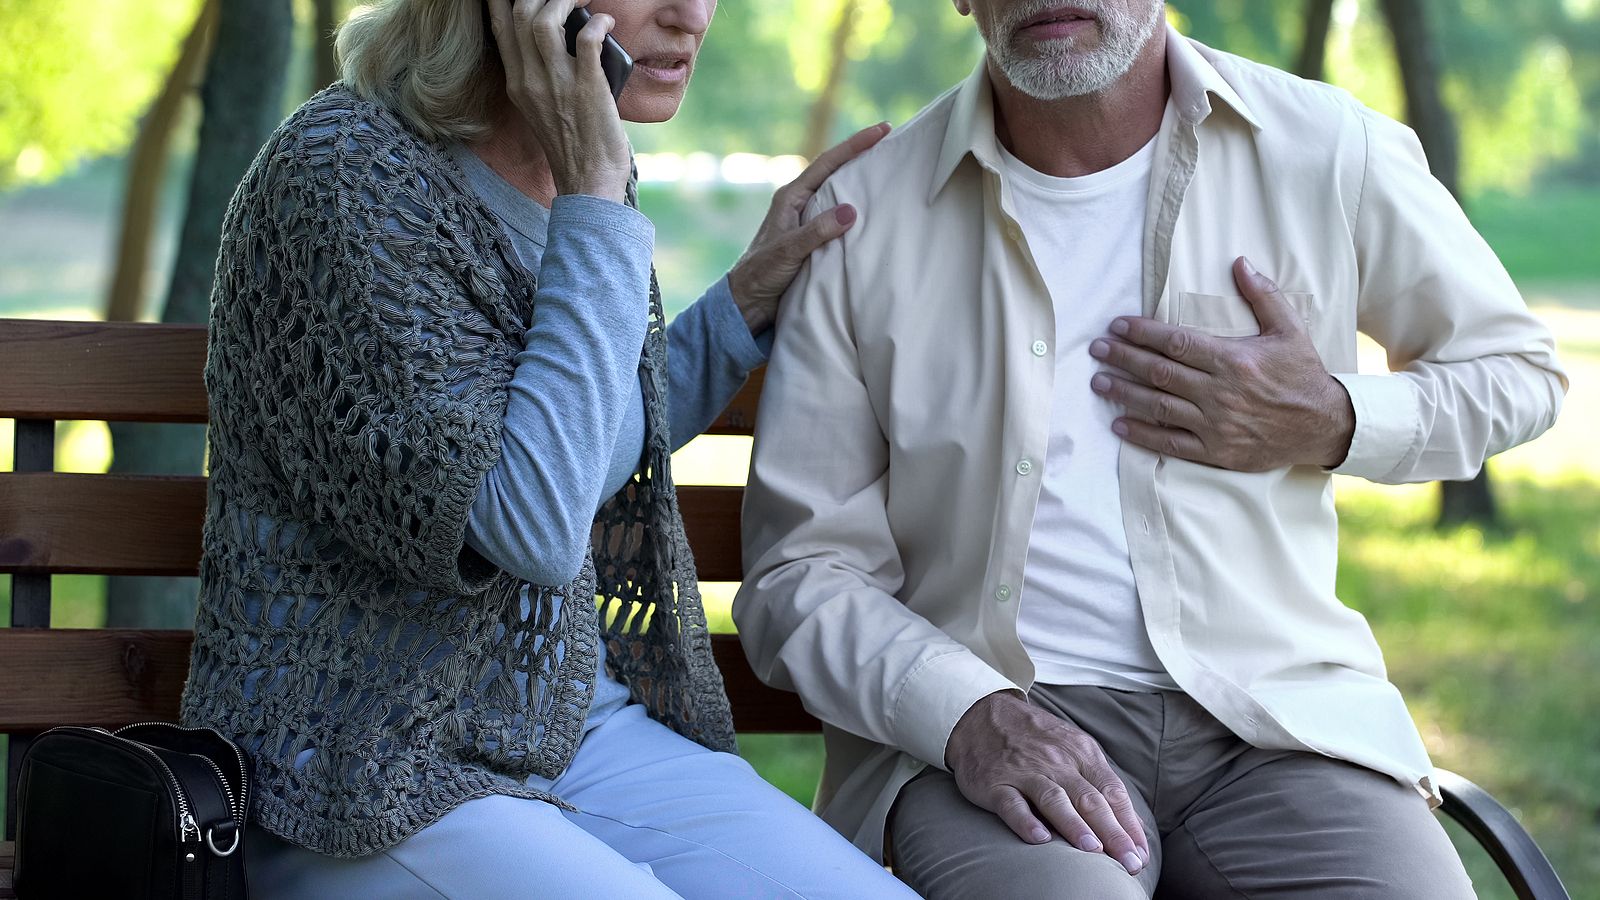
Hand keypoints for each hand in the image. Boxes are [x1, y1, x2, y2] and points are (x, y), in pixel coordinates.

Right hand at [487, 0, 631, 201]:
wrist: (589, 181)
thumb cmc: (574, 146)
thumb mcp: (543, 109)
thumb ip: (542, 77)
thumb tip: (562, 41)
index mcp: (518, 84)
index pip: (500, 27)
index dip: (503, 0)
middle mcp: (531, 81)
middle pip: (521, 15)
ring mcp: (558, 84)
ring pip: (546, 21)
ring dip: (564, 1)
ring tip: (581, 0)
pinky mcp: (587, 87)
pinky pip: (587, 40)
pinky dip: (599, 23)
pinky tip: (607, 22)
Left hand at [726, 123, 891, 333]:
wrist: (749, 301)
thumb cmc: (761, 273)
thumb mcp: (789, 250)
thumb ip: (817, 231)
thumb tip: (851, 210)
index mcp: (791, 197)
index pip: (828, 163)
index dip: (855, 145)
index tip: (882, 130)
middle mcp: (800, 203)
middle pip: (836, 172)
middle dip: (862, 156)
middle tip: (891, 142)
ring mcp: (807, 220)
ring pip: (839, 194)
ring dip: (861, 183)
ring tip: (888, 172)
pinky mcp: (813, 239)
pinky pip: (839, 218)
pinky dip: (857, 211)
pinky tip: (873, 212)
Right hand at [945, 692, 1149, 874]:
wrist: (983, 713)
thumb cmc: (1036, 739)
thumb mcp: (1074, 749)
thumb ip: (1101, 784)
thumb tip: (1133, 827)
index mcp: (1081, 754)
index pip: (1112, 792)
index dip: (1129, 825)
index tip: (1141, 855)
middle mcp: (1057, 761)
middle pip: (1089, 799)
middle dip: (1113, 833)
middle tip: (1129, 863)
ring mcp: (1025, 771)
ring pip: (1054, 799)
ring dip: (1075, 825)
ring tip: (1094, 852)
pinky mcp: (995, 782)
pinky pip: (1012, 803)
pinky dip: (1026, 821)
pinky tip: (1039, 839)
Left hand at [1089, 257, 1355, 470]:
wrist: (1325, 426)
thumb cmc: (1304, 375)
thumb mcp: (1290, 329)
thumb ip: (1263, 295)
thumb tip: (1239, 262)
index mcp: (1233, 360)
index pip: (1176, 343)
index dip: (1142, 333)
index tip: (1117, 325)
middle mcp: (1219, 393)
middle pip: (1159, 372)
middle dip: (1123, 359)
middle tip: (1096, 349)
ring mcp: (1215, 425)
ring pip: (1158, 406)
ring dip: (1124, 394)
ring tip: (1098, 382)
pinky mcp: (1216, 451)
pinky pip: (1170, 443)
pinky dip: (1142, 435)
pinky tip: (1119, 425)